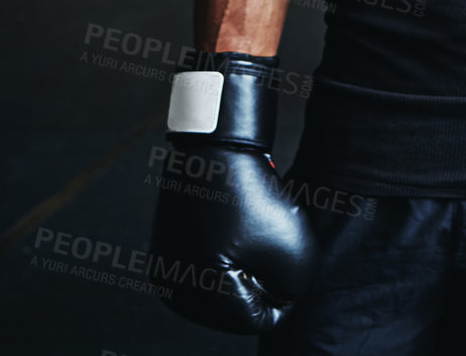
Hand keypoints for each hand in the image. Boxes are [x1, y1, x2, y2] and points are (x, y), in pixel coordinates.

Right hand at [148, 54, 317, 333]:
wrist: (216, 148)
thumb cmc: (255, 200)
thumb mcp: (297, 253)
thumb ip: (295, 288)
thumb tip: (284, 293)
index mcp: (200, 302)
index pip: (263, 318)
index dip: (288, 288)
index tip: (287, 246)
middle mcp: (174, 292)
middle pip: (244, 302)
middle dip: (268, 274)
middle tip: (271, 233)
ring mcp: (168, 267)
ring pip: (233, 278)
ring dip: (254, 258)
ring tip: (254, 224)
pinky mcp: (172, 244)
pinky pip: (217, 259)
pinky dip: (236, 244)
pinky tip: (239, 217)